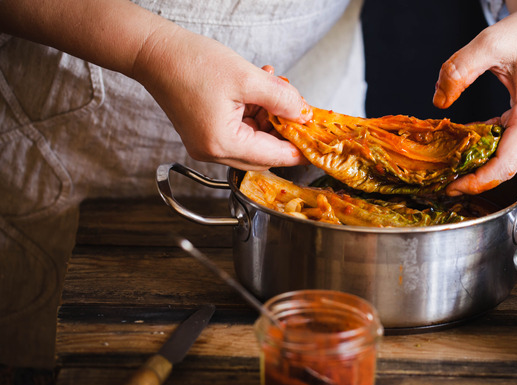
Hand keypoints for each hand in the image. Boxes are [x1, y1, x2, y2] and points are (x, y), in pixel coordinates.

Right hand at [0, 0, 311, 170]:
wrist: (153, 52)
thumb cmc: (190, 63)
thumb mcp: (248, 78)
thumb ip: (281, 99)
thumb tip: (304, 114)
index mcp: (222, 144)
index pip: (274, 156)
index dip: (299, 150)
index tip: (319, 145)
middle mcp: (213, 151)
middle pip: (265, 152)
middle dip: (285, 130)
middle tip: (301, 109)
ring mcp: (208, 144)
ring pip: (254, 140)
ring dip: (270, 117)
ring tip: (276, 88)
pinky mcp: (205, 133)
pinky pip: (240, 130)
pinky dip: (254, 113)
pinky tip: (260, 90)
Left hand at [433, 0, 516, 195]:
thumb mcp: (491, 42)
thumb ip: (459, 69)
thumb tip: (439, 99)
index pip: (506, 165)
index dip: (478, 182)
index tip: (453, 187)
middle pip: (506, 168)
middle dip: (474, 177)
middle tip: (442, 177)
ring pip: (508, 158)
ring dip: (480, 162)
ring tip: (450, 161)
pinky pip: (510, 144)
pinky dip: (488, 146)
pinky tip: (468, 140)